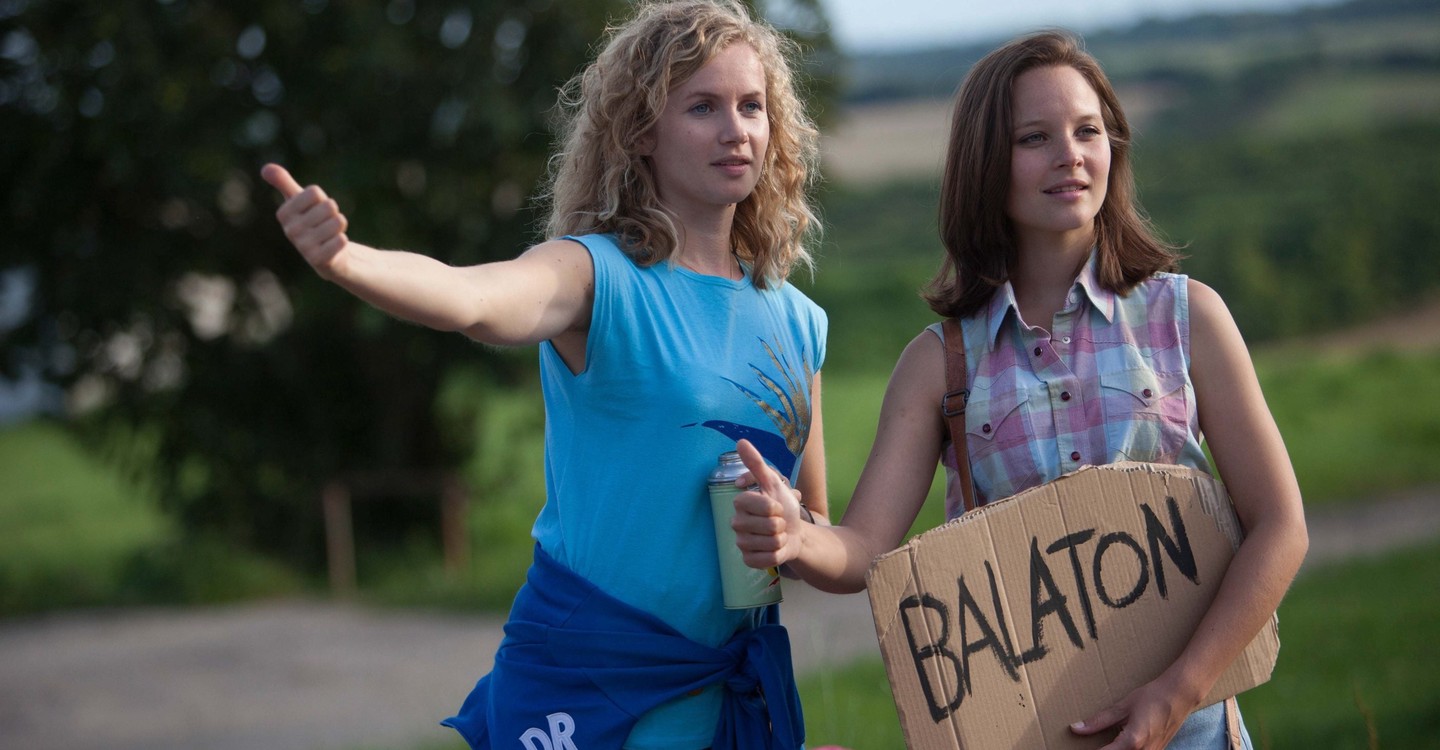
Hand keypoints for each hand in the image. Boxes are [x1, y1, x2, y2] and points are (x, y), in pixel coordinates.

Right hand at [261, 163, 350, 277]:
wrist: (328, 256)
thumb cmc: (314, 223)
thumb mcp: (299, 201)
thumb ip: (284, 183)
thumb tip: (265, 168)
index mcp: (284, 214)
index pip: (314, 192)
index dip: (322, 200)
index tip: (316, 211)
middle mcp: (290, 231)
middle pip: (329, 206)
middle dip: (333, 214)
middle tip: (326, 225)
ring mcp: (304, 247)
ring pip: (338, 221)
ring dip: (340, 227)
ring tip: (331, 236)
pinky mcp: (319, 261)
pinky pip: (341, 241)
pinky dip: (343, 241)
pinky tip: (335, 247)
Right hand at [731, 438, 805, 569]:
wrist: (794, 534)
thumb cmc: (784, 507)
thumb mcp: (774, 483)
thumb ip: (756, 463)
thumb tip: (740, 441)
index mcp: (740, 503)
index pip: (763, 505)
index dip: (776, 507)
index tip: (777, 506)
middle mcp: (736, 523)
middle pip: (768, 526)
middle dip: (781, 525)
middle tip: (778, 523)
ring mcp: (741, 543)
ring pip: (770, 543)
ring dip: (781, 540)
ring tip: (777, 536)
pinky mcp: (748, 560)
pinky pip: (766, 560)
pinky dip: (777, 555)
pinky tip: (774, 550)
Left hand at [1069, 675, 1197, 749]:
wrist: (1180, 695)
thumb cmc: (1152, 697)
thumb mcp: (1123, 707)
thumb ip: (1098, 721)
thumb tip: (1076, 729)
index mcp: (1132, 742)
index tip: (1076, 749)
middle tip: (1093, 743)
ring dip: (1115, 749)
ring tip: (1105, 742)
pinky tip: (1118, 741)